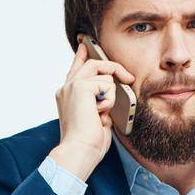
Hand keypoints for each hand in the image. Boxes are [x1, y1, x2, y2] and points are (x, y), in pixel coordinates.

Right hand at [49, 40, 134, 180]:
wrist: (78, 152)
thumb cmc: (87, 143)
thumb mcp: (96, 119)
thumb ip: (100, 103)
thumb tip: (111, 96)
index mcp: (67, 94)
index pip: (77, 67)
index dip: (83, 54)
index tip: (85, 43)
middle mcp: (66, 87)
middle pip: (93, 63)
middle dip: (113, 67)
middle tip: (128, 77)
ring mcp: (72, 86)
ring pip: (102, 73)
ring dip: (110, 95)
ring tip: (101, 113)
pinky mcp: (81, 87)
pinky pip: (106, 84)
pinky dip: (108, 100)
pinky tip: (99, 113)